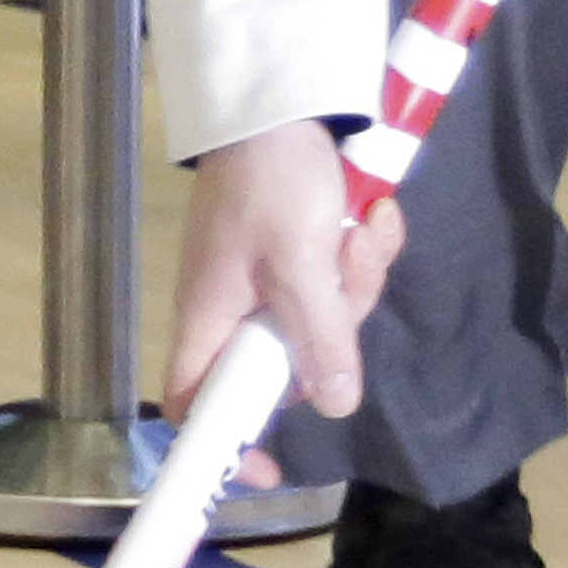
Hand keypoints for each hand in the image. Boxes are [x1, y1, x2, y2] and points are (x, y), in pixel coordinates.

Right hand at [164, 119, 388, 464]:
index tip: (271, 468)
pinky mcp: (301, 252)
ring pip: (327, 320)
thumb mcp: (299, 262)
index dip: (222, 447)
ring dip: (358, 277)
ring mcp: (271, 281)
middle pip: (290, 365)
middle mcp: (236, 310)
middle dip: (337, 325)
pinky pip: (340, 279)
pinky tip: (372, 213)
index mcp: (211, 320)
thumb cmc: (271, 180)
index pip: (195, 407)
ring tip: (363, 224)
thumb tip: (335, 407)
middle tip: (348, 270)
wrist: (280, 98)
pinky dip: (362, 250)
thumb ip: (318, 335)